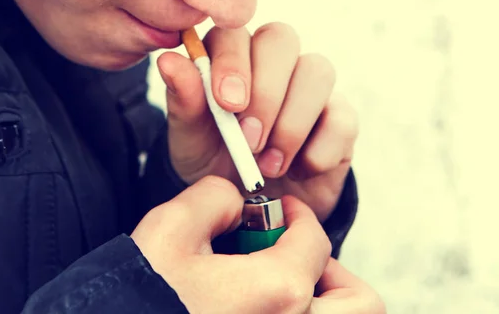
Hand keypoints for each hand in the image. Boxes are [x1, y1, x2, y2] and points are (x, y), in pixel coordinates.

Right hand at [132, 176, 383, 313]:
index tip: (280, 211)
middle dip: (331, 271)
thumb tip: (234, 203)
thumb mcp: (170, 229)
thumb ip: (214, 197)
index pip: (313, 240)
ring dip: (325, 301)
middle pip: (359, 302)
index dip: (297, 216)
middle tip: (294, 257)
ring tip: (284, 287)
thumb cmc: (140, 294)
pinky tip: (259, 306)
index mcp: (277, 291)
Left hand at [157, 23, 358, 221]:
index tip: (227, 104)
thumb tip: (168, 61)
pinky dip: (321, 147)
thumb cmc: (214, 157)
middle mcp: (274, 61)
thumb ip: (184, 98)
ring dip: (292, 121)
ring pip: (318, 70)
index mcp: (232, 55)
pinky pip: (343, 116)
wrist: (250, 207)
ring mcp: (310, 86)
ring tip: (269, 165)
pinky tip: (301, 169)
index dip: (233, 63)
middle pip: (282, 38)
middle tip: (249, 140)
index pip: (235, 32)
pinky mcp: (339, 118)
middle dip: (266, 91)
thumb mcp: (190, 136)